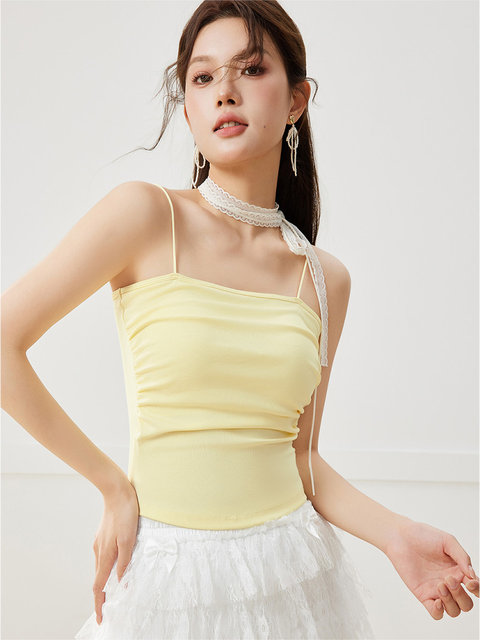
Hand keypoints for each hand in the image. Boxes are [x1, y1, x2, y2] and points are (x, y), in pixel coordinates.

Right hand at [92, 481, 138, 624]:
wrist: (117, 492)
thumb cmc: (125, 513)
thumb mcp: (129, 539)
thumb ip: (125, 561)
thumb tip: (121, 582)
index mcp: (105, 555)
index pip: (99, 586)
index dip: (99, 603)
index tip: (100, 618)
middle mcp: (99, 551)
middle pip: (98, 579)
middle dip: (101, 596)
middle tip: (108, 609)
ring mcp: (99, 543)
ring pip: (101, 568)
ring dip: (105, 582)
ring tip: (114, 592)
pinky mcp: (103, 536)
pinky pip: (104, 557)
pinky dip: (108, 568)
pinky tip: (116, 566)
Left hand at [385, 518, 477, 619]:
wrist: (401, 536)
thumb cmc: (424, 535)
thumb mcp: (447, 541)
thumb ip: (462, 557)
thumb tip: (472, 575)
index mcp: (458, 571)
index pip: (475, 588)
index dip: (477, 590)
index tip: (469, 582)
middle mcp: (450, 583)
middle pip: (466, 604)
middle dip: (461, 595)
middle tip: (448, 579)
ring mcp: (436, 590)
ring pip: (453, 611)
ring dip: (451, 602)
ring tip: (440, 585)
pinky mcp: (423, 594)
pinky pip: (436, 613)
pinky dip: (439, 612)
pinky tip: (437, 602)